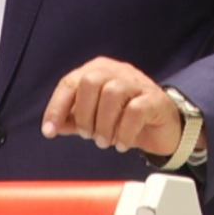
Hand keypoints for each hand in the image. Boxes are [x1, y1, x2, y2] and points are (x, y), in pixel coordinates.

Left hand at [40, 57, 185, 156]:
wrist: (164, 127)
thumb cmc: (126, 118)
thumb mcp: (95, 118)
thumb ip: (73, 120)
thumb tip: (51, 127)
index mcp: (97, 71)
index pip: (69, 83)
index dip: (56, 107)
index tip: (49, 131)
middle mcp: (116, 71)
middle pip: (90, 82)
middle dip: (84, 114)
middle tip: (88, 135)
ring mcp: (137, 82)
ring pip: (112, 94)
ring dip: (104, 124)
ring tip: (105, 141)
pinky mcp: (154, 98)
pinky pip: (135, 111)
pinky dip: (124, 132)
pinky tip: (122, 143)